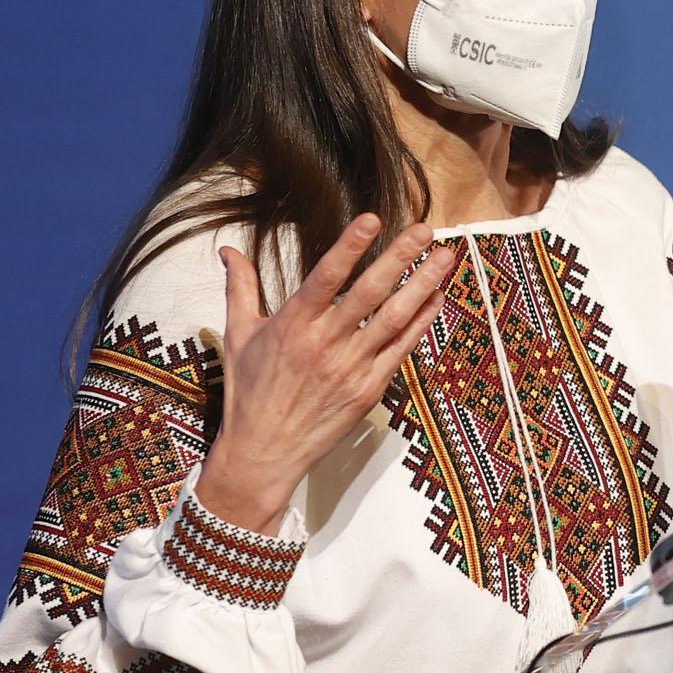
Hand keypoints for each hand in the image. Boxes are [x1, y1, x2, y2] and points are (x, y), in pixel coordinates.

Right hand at [196, 214, 453, 533]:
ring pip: (393, 319)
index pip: (325, 277)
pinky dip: (421, 322)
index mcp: (292, 325)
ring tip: (445, 256)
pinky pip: (401, 349)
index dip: (349, 247)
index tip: (372, 219)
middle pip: (369, 293)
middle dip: (400, 258)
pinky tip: (437, 298)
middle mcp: (324, 343)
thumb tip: (227, 250)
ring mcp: (350, 367)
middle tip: (424, 229)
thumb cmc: (249, 392)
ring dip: (423, 285)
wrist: (263, 453)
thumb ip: (240, 288)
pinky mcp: (369, 389)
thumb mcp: (238, 335)